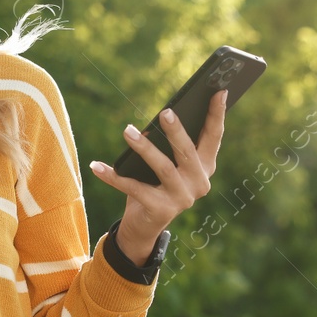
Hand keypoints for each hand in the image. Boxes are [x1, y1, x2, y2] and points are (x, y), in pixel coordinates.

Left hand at [87, 90, 227, 266]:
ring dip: (144, 148)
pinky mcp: (161, 210)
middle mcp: (199, 183)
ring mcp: (182, 198)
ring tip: (127, 130)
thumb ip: (167, 146)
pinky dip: (113, 176)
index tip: (220, 92)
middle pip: (187, 152)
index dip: (217, 115)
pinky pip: (133, 188)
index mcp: (205, 167)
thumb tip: (154, 123)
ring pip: (163, 168)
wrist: (145, 225)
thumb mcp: (166, 163)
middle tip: (165, 112)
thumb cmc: (155, 184)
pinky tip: (96, 165)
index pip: (214, 137)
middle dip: (176, 131)